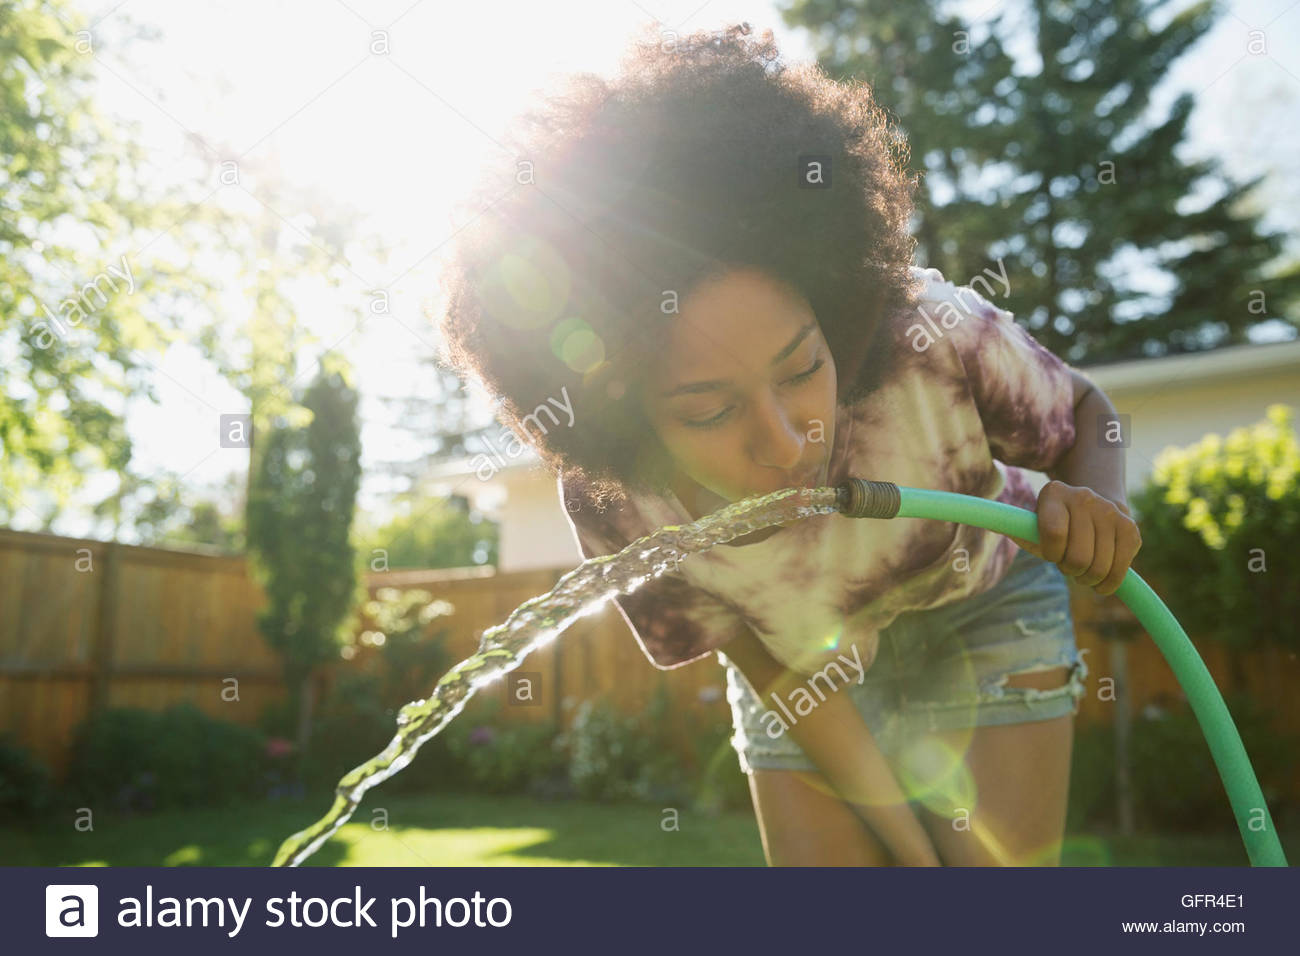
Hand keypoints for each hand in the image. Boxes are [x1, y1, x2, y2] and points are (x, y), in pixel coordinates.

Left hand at [1008, 480, 1141, 595]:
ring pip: (1099, 567)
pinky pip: (1120, 570)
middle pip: (1078, 557)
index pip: (1054, 534)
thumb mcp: (1032, 525)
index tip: (1051, 554)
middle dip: (1070, 569)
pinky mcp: (1131, 529)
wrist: (1094, 508)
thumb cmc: (1054, 524)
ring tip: (1082, 568)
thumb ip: (1015, 529)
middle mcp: (1085, 497)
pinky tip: (1099, 580)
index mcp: (1055, 493)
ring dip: (1087, 578)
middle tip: (1068, 564)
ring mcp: (1111, 511)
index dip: (1051, 553)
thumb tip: (995, 527)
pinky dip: (1107, 584)